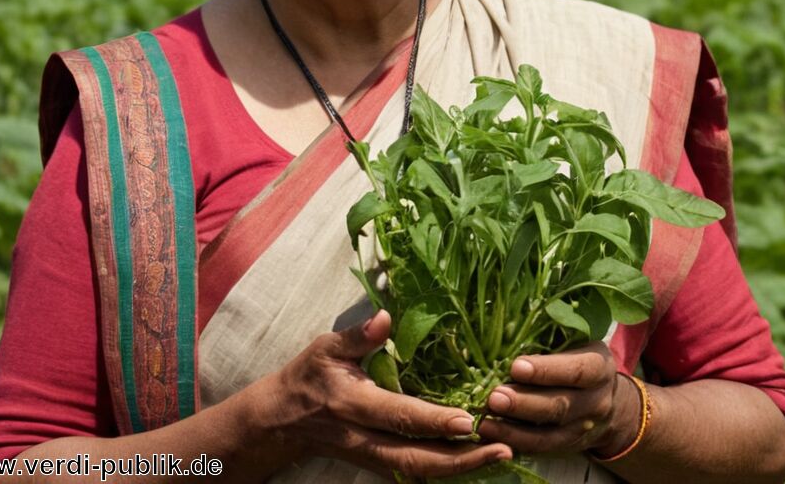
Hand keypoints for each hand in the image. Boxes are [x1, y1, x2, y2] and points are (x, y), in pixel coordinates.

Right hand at [255, 310, 511, 478]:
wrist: (282, 422)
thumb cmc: (310, 376)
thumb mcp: (326, 348)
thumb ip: (358, 336)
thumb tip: (386, 317)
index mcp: (353, 405)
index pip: (399, 417)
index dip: (434, 422)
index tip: (469, 420)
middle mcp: (365, 439)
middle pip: (416, 460)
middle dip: (461, 459)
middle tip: (502, 447)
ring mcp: (372, 458)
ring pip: (419, 473)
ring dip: (460, 468)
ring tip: (501, 454)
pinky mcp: (379, 465)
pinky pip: (416, 473)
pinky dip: (448, 469)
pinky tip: (478, 459)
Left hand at [476, 342, 634, 456]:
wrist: (609, 402)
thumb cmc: (580, 358)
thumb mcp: (580, 340)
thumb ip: (555, 329)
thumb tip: (513, 307)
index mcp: (599, 366)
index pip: (576, 370)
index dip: (547, 370)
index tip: (516, 366)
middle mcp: (596, 400)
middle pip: (560, 405)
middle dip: (524, 403)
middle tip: (493, 397)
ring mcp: (582, 428)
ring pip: (549, 434)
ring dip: (513, 429)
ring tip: (484, 421)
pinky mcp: (567, 446)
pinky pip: (540, 449)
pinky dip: (514, 443)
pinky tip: (490, 435)